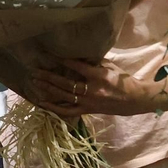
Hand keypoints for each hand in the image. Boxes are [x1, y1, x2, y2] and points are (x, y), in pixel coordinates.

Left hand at [27, 57, 156, 116]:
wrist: (134, 100)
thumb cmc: (123, 81)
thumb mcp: (111, 67)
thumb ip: (94, 62)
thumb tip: (78, 55)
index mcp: (99, 76)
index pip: (77, 67)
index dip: (63, 61)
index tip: (50, 55)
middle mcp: (92, 90)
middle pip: (66, 83)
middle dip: (48, 76)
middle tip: (34, 71)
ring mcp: (88, 102)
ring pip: (64, 96)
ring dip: (48, 89)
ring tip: (35, 83)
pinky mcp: (87, 111)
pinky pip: (68, 111)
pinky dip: (54, 108)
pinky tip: (43, 103)